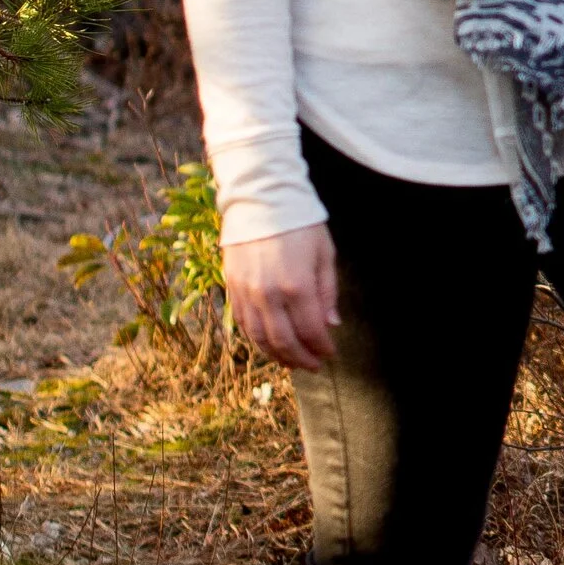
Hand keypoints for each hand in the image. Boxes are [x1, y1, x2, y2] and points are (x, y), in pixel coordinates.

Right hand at [223, 218, 340, 368]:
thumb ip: (327, 292)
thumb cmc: (300, 223)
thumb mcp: (325, 254)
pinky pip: (243, 323)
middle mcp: (269, 294)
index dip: (322, 347)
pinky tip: (269, 345)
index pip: (311, 330)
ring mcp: (247, 292)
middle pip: (285, 341)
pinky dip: (257, 340)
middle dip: (301, 358)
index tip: (330, 354)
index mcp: (297, 285)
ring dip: (278, 355)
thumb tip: (330, 325)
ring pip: (260, 338)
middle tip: (314, 366)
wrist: (261, 198)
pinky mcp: (232, 287)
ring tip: (292, 362)